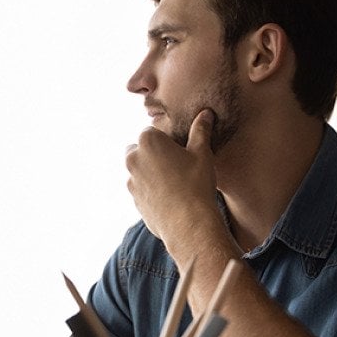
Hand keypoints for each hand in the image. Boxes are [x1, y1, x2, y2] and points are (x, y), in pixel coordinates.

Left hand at [125, 109, 222, 250]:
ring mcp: (131, 181)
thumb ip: (201, 130)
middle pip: (141, 149)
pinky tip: (171, 197)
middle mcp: (133, 159)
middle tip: (176, 165)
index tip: (180, 150)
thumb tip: (206, 113)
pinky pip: (142, 189)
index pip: (152, 132)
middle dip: (154, 154)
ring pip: (140, 170)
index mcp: (147, 141)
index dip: (167, 140)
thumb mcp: (202, 153)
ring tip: (175, 183)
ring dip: (152, 172)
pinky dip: (152, 189)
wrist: (188, 223)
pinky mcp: (134, 199)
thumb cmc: (196, 184)